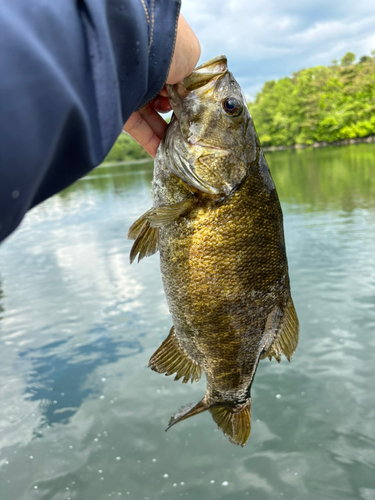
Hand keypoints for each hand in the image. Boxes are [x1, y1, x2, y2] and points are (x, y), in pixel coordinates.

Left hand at [123, 14, 199, 157]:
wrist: (132, 46)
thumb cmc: (166, 45)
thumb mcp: (190, 57)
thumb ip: (189, 79)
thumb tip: (185, 98)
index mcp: (163, 53)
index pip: (177, 80)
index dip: (187, 97)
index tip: (197, 112)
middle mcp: (145, 70)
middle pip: (165, 100)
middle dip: (178, 118)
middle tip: (191, 131)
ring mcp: (131, 89)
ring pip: (152, 117)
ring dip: (167, 133)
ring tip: (181, 144)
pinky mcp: (119, 107)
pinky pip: (138, 129)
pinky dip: (151, 143)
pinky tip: (165, 156)